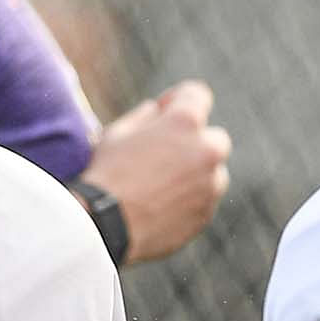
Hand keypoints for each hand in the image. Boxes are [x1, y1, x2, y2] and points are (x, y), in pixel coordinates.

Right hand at [79, 79, 229, 264]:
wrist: (104, 226)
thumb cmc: (106, 174)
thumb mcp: (117, 133)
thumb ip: (144, 116)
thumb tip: (157, 110)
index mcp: (184, 122)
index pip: (198, 95)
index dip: (179, 100)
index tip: (165, 111)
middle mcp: (206, 150)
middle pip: (214, 138)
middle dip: (195, 143)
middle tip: (165, 155)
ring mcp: (210, 185)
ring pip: (213, 173)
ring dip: (195, 174)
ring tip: (160, 187)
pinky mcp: (206, 213)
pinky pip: (204, 201)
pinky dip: (189, 201)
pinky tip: (159, 207)